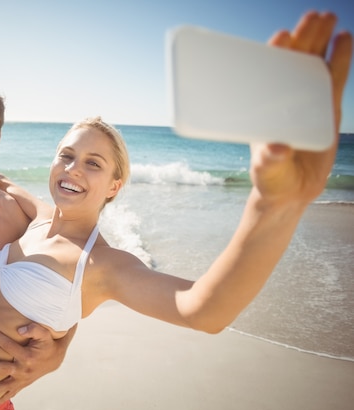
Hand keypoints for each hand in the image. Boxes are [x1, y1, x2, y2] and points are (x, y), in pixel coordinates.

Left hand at [0, 323, 72, 406]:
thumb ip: (33, 329)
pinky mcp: (22, 384)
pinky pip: (11, 393)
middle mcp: (24, 369)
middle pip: (4, 369)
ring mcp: (23, 379)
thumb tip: (20, 330)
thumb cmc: (46, 343)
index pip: (10, 347)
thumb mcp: (44, 333)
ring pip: (5, 386)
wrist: (55, 358)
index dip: (0, 338)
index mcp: (28, 356)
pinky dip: (2, 399)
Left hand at [250, 11, 351, 205]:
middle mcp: (283, 100)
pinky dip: (340, 57)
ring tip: (328, 16)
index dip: (274, 54)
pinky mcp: (326, 109)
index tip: (281, 37)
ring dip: (320, 39)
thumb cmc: (271, 179)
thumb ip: (270, 159)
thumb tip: (277, 148)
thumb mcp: (268, 170)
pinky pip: (335, 78)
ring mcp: (306, 102)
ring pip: (314, 64)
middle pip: (293, 62)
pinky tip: (345, 37)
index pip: (266, 74)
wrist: (293, 192)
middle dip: (303, 37)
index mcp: (264, 109)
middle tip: (312, 16)